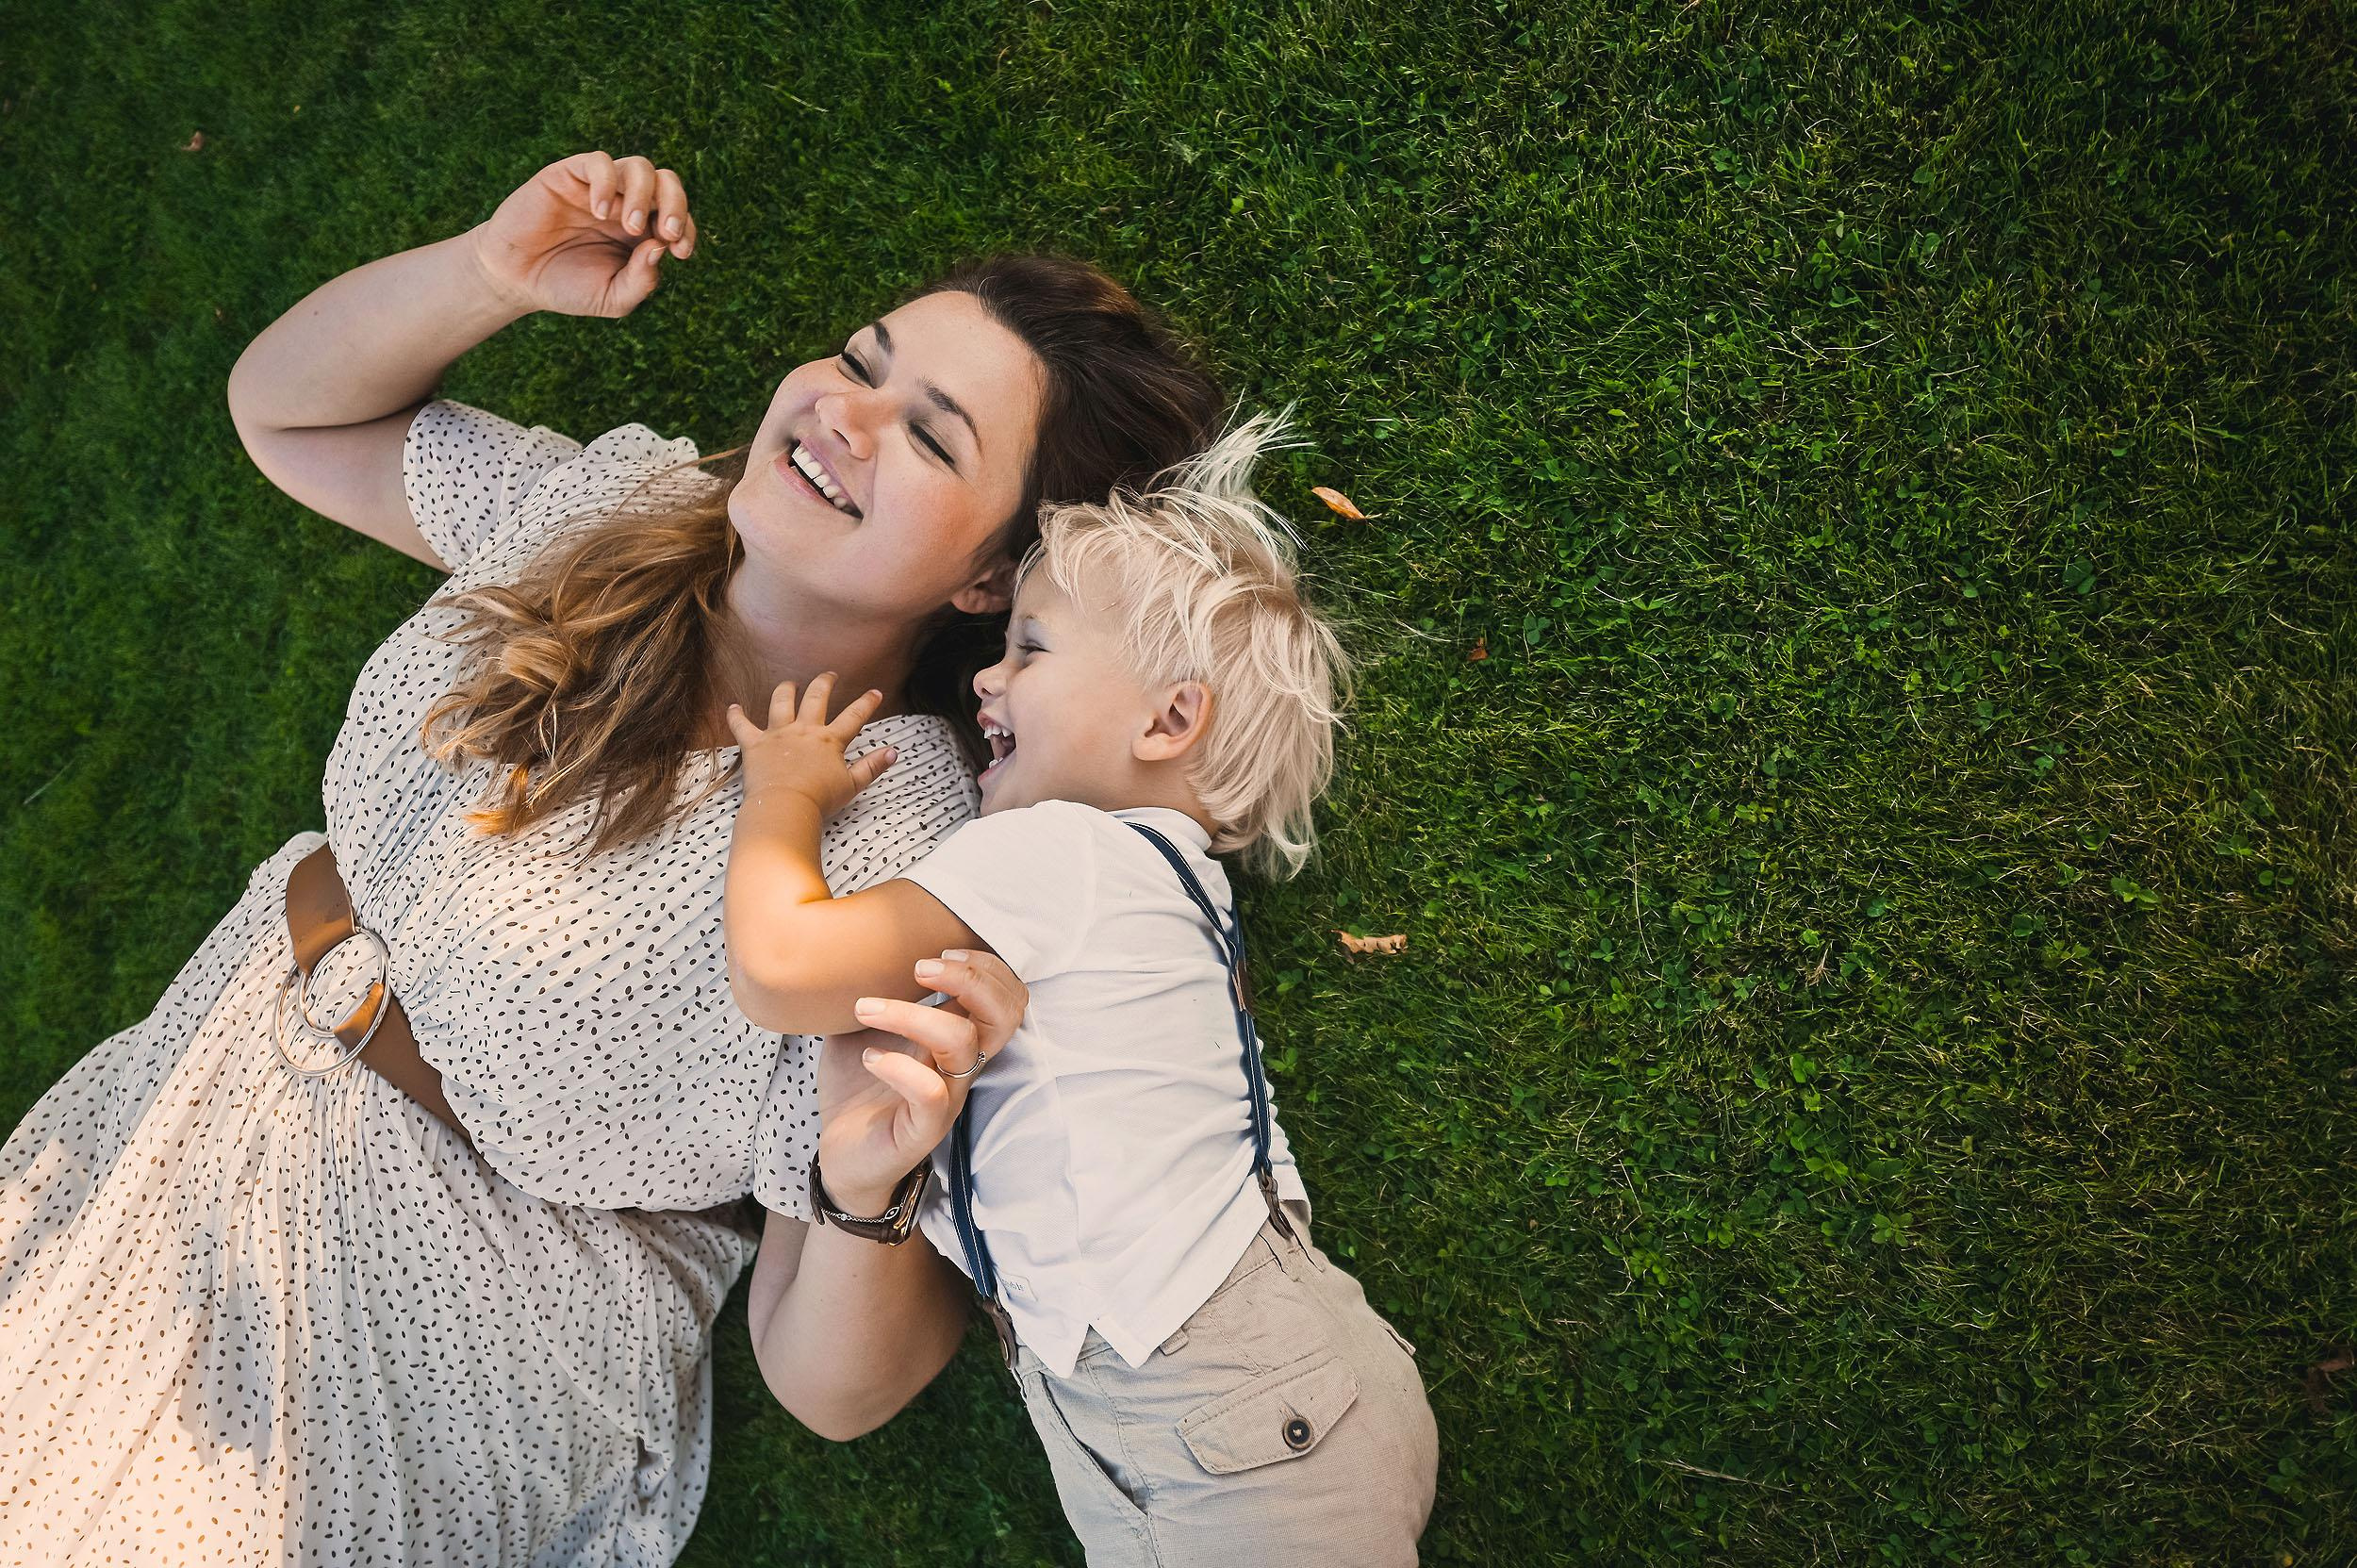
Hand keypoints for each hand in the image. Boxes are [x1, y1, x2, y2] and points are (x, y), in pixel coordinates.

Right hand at [466, 150, 699, 318]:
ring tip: (630, 226)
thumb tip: (661, 247)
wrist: (515, 279)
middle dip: (677, 204)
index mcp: (642, 231)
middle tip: (668, 232)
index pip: (679, 216)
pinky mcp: (569, 175)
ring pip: (638, 167)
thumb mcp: (613, 297)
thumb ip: (642, 280)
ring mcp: (599, 188)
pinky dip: (606, 183)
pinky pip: (598, 162)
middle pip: (666, 182)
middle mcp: (625, 204)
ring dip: (644, 195)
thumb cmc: (566, 287)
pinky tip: (599, 212)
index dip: (688, 229)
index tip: (680, 252)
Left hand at [726, 673, 895, 817]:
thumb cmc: (819, 800)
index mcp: (829, 741)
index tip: (875, 692)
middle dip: (824, 683)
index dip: (867, 703)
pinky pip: (742, 726)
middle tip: (830, 676)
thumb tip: (894, 752)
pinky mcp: (755, 745)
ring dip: (785, 690)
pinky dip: (736, 716)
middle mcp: (804, 730)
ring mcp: (778, 735)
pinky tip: (733, 707)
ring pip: (781, 703)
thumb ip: (873, 766)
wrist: (785, 806)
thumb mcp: (852, 785)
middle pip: (816, 698)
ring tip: (789, 684)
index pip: (854, 716)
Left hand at [813, 950, 1026, 1213]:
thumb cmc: (858, 1085)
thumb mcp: (864, 1024)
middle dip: (970, 978)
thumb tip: (852, 939)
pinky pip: (932, 1093)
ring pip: (962, 1043)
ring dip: (912, 1014)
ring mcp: (948, 1097)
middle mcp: (962, 1065)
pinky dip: (899, 1066)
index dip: (985, 966)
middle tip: (918, 968)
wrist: (840, 1153)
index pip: (1006, 995)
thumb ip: (874, 985)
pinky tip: (868, 1057)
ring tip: (865, 1007)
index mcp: (957, 1037)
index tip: (937, 953)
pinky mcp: (924, 1129)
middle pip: (1004, 1014)